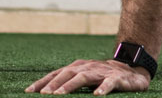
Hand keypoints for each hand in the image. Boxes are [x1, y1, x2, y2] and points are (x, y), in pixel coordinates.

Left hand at [25, 58, 149, 94]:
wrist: (132, 71)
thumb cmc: (104, 77)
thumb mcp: (85, 78)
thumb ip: (70, 83)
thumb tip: (48, 94)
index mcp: (78, 67)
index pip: (57, 73)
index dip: (43, 82)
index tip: (28, 91)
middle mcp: (88, 67)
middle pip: (68, 73)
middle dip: (53, 84)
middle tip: (43, 95)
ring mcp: (102, 71)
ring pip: (84, 77)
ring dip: (70, 86)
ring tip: (59, 95)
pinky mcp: (116, 78)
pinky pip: (109, 83)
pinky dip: (103, 89)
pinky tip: (97, 96)